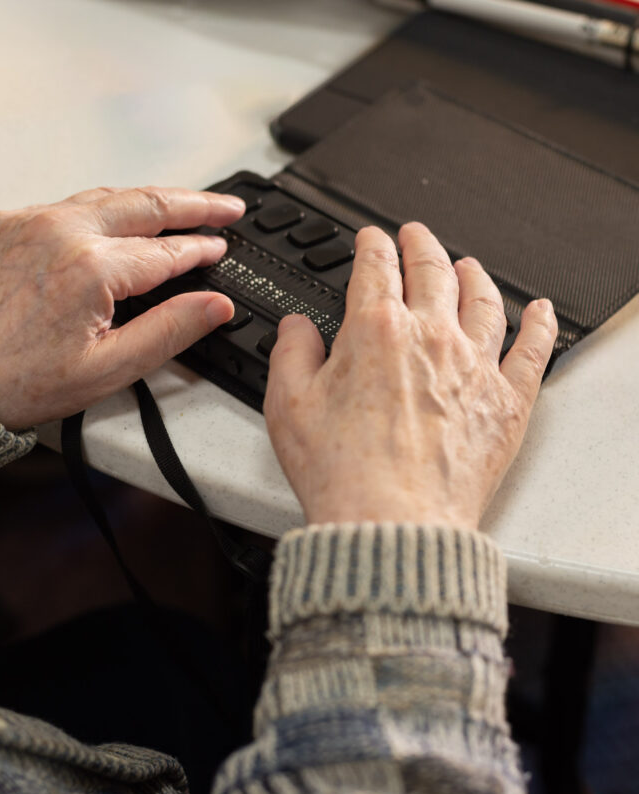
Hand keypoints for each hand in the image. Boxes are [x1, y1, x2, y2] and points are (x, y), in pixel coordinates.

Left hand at [0, 186, 243, 428]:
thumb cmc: (18, 381)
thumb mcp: (108, 368)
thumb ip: (170, 331)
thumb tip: (216, 305)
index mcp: (90, 268)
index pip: (166, 251)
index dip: (200, 249)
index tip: (221, 248)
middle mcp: (60, 231)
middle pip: (146, 205)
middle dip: (194, 202)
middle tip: (227, 206)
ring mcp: (31, 220)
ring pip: (109, 198)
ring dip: (152, 200)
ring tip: (185, 204)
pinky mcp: (8, 221)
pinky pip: (70, 204)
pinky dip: (106, 208)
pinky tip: (122, 217)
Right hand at [264, 222, 557, 529]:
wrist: (391, 524)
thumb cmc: (342, 473)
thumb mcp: (286, 405)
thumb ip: (290, 352)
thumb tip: (297, 328)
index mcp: (375, 331)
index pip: (376, 266)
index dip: (371, 244)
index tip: (370, 239)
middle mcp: (430, 338)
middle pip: (433, 270)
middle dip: (421, 245)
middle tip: (415, 236)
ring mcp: (474, 367)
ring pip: (483, 300)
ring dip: (474, 274)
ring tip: (468, 265)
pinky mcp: (506, 403)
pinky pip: (533, 350)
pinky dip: (539, 325)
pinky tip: (540, 312)